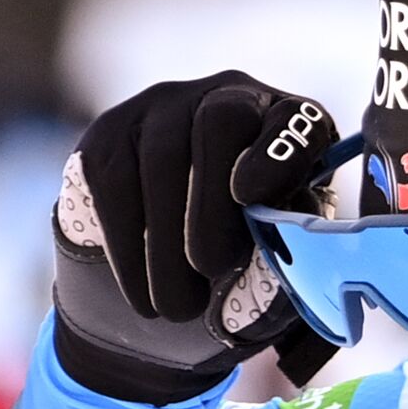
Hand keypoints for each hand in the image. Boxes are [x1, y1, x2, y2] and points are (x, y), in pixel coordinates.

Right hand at [52, 70, 339, 404]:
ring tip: (177, 308)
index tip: (252, 196)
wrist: (168, 296)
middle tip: (209, 268)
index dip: (279, 150)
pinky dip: (127, 245)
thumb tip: (288, 255)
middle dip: (212, 202)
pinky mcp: (110, 134)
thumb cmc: (246, 276)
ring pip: (161, 155)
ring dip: (166, 242)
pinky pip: (114, 178)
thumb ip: (289, 261)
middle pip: (220, 122)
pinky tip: (141, 293)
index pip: (297, 119)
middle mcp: (231, 100)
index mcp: (293, 132)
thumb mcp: (279, 274)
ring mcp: (166, 109)